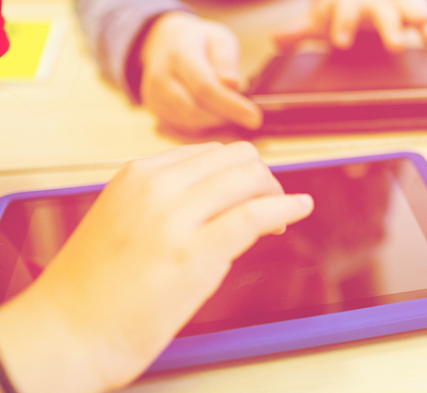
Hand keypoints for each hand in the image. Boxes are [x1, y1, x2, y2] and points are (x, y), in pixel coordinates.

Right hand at [0, 143, 313, 392]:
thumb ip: (169, 201)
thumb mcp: (127, 219)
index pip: (210, 152)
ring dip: (274, 194)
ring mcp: (176, 218)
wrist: (68, 332)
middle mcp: (158, 187)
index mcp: (139, 174)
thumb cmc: (96, 286)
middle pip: (237, 159)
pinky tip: (301, 208)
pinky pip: (256, 215)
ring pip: (250, 180)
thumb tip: (224, 197)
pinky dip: (286, 207)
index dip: (239, 171)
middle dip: (261, 178)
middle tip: (269, 204)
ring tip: (279, 219)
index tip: (250, 192)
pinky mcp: (195, 253)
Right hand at [140, 12, 260, 131]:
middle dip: (225, 116)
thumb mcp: (220, 39)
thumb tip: (233, 84)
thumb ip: (226, 61)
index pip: (205, 87)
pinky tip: (214, 112)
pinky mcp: (154, 108)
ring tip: (230, 109)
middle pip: (194, 110)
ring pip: (188, 122)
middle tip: (245, 112)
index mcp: (180, 54)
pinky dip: (202, 125)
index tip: (255, 118)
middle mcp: (161, 76)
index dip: (231, 106)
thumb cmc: (200, 40)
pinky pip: (181, 126)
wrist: (166, 41)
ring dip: (214, 122)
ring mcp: (153, 94)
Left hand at [273, 0, 426, 52]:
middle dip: (390, 28)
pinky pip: (420, 19)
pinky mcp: (407, 14)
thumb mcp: (317, 20)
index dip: (344, 26)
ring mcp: (392, 6)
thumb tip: (276, 41)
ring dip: (418, 21)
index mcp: (347, 3)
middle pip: (382, 12)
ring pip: (407, 9)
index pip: (345, 12)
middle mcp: (372, 2)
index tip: (342, 43)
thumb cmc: (336, 11)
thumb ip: (299, 31)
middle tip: (396, 46)